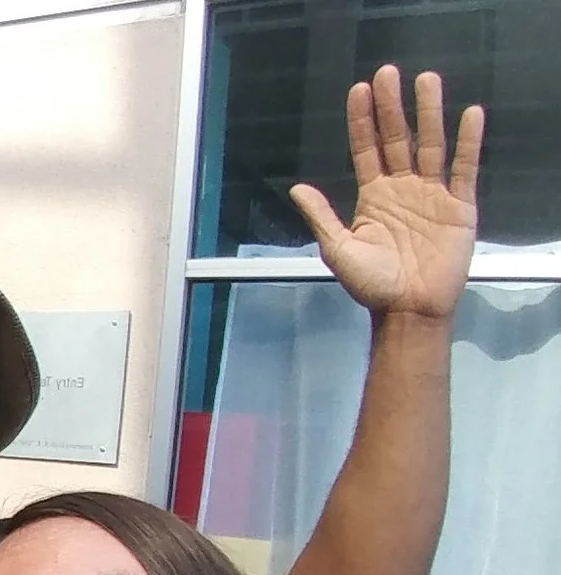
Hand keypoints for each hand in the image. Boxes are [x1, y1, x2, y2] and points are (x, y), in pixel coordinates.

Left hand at [290, 66, 483, 319]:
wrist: (408, 310)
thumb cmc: (372, 285)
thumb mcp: (338, 250)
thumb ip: (321, 217)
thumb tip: (297, 188)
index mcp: (373, 196)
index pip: (366, 149)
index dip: (363, 120)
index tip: (359, 90)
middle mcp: (402, 188)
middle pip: (397, 138)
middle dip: (392, 106)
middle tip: (389, 72)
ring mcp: (432, 194)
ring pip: (431, 145)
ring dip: (429, 113)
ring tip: (427, 80)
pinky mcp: (459, 206)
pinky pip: (465, 169)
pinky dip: (467, 143)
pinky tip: (469, 116)